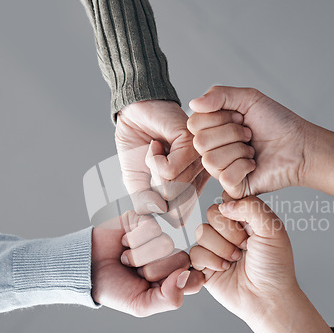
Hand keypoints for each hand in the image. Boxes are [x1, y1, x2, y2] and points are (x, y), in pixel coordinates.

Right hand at [91, 211, 203, 316]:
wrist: (86, 268)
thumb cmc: (114, 288)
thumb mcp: (141, 304)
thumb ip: (169, 298)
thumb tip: (186, 275)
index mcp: (174, 278)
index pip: (197, 278)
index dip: (180, 283)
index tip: (158, 286)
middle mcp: (170, 255)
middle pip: (182, 260)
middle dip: (154, 271)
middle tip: (136, 273)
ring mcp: (159, 236)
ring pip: (166, 243)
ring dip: (140, 255)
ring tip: (127, 259)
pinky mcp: (146, 219)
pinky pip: (151, 227)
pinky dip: (133, 239)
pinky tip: (124, 242)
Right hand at [116, 100, 209, 225]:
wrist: (133, 115)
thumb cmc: (137, 147)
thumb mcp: (136, 182)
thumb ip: (145, 202)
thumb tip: (159, 210)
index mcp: (191, 187)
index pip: (179, 217)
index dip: (156, 206)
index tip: (150, 184)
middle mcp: (199, 176)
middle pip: (175, 204)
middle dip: (153, 186)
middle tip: (152, 164)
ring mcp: (198, 160)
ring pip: (174, 187)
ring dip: (152, 170)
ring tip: (155, 151)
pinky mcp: (191, 144)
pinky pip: (170, 170)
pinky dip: (153, 159)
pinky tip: (156, 145)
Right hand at [189, 86, 333, 203]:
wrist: (300, 146)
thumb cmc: (277, 122)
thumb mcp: (248, 98)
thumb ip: (218, 95)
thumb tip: (192, 103)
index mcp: (212, 130)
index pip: (194, 123)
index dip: (219, 118)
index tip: (240, 117)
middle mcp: (213, 150)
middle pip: (200, 142)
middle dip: (230, 133)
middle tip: (249, 134)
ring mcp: (221, 170)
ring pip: (210, 160)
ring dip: (238, 150)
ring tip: (252, 149)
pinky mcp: (233, 187)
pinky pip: (225, 176)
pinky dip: (244, 166)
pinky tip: (254, 164)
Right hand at [190, 195, 333, 332]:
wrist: (268, 298)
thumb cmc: (275, 267)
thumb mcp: (273, 230)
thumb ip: (252, 206)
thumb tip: (224, 204)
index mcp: (245, 219)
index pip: (227, 201)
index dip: (235, 213)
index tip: (250, 228)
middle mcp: (228, 232)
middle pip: (212, 214)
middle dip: (230, 233)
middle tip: (245, 247)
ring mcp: (215, 248)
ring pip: (201, 232)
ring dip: (222, 248)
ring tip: (236, 260)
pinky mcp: (204, 266)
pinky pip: (194, 253)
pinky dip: (211, 261)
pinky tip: (225, 269)